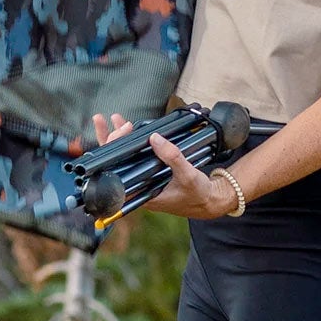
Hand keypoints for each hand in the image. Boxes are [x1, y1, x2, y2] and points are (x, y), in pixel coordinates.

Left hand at [89, 112, 239, 219]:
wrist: (209, 201)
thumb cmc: (198, 194)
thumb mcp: (188, 175)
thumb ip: (173, 157)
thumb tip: (155, 137)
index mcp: (141, 195)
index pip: (117, 173)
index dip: (112, 152)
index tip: (119, 132)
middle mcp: (137, 188)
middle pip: (115, 163)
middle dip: (111, 140)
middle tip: (111, 120)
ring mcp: (143, 180)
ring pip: (125, 159)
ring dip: (120, 139)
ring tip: (116, 119)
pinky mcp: (151, 174)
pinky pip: (137, 157)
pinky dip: (134, 143)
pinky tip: (131, 129)